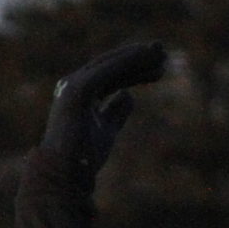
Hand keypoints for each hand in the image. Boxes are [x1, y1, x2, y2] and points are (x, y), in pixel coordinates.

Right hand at [40, 42, 166, 179]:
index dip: (135, 69)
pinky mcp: (77, 91)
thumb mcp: (106, 131)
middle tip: (163, 52)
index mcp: (80, 95)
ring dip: (136, 56)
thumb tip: (127, 94)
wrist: (65, 175)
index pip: (111, 75)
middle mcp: (74, 85)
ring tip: (160, 53)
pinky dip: (126, 60)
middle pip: (111, 66)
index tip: (160, 67)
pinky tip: (144, 56)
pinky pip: (106, 70)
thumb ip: (115, 112)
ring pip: (110, 64)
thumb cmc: (84, 158)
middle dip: (138, 58)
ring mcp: (72, 86)